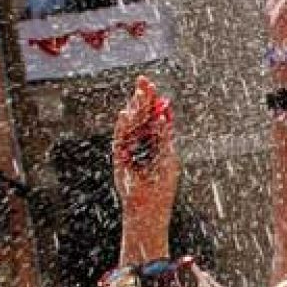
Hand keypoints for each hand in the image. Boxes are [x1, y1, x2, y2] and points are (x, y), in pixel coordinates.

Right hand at [112, 75, 179, 217]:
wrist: (147, 207)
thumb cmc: (160, 185)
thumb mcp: (166, 157)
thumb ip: (164, 136)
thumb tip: (165, 114)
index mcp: (155, 140)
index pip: (153, 115)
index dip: (152, 100)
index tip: (151, 84)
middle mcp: (140, 142)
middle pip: (141, 116)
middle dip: (142, 98)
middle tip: (143, 80)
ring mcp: (129, 149)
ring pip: (131, 124)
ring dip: (134, 108)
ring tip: (137, 93)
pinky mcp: (120, 158)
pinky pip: (121, 139)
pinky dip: (124, 127)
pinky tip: (126, 115)